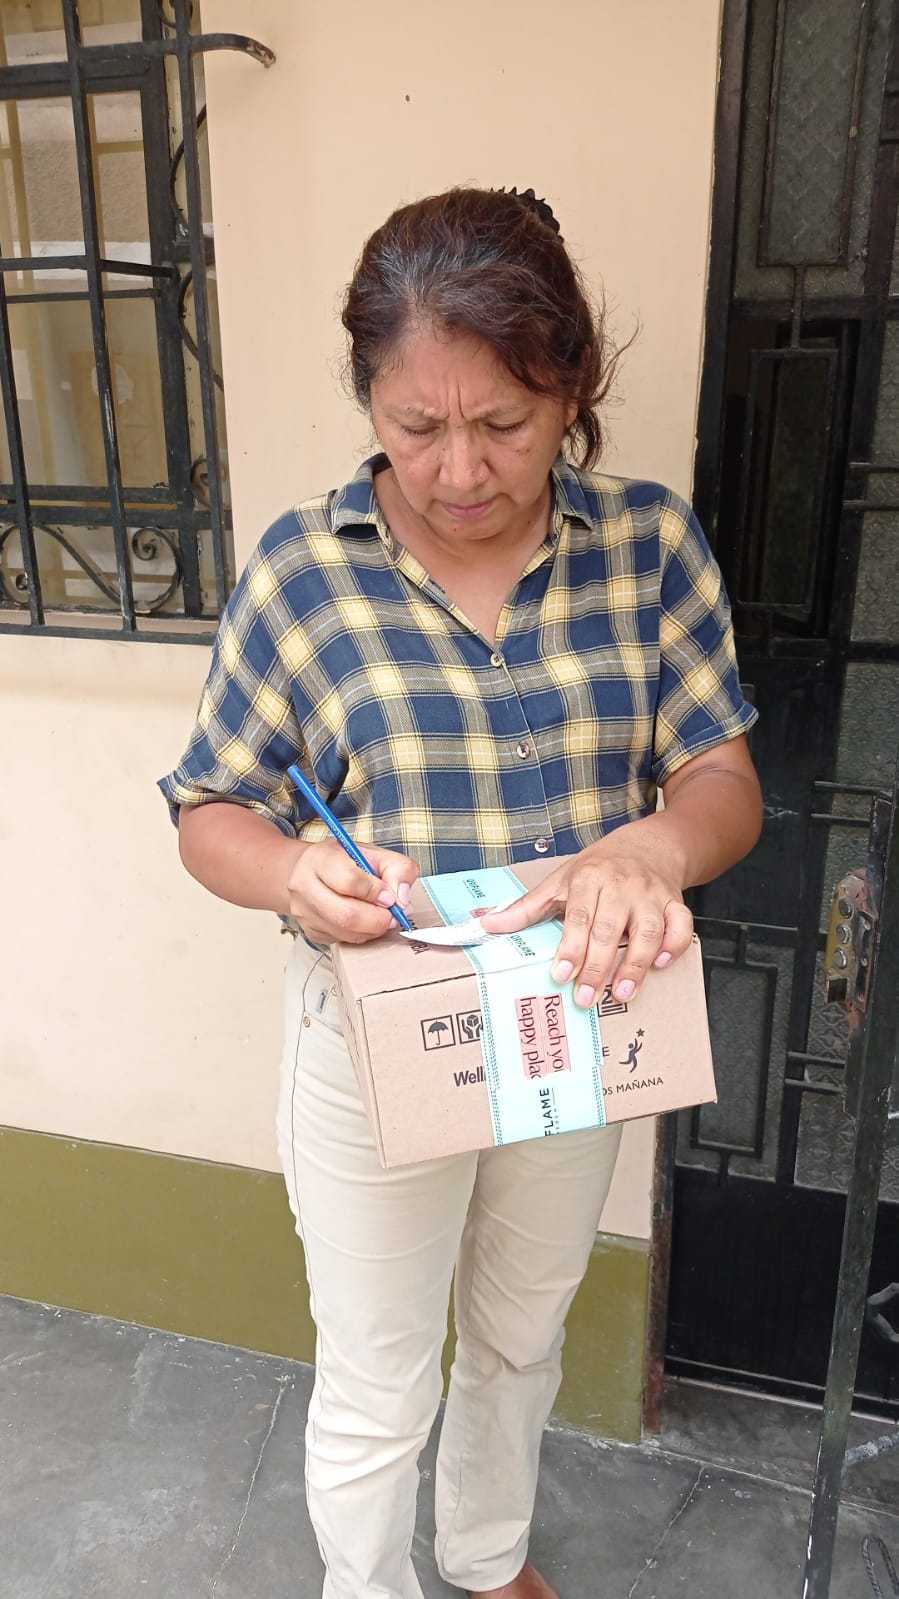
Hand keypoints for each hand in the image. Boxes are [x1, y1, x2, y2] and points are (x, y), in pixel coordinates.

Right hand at [285, 840, 418, 944]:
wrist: (309, 871)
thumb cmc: (344, 861)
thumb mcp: (374, 853)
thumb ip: (398, 869)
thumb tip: (403, 901)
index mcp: (320, 859)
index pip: (349, 881)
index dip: (376, 892)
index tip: (390, 896)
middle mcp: (304, 886)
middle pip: (346, 915)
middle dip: (378, 919)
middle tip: (393, 915)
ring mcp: (304, 912)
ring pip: (346, 932)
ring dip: (373, 930)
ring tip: (382, 917)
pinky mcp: (311, 932)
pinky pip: (343, 941)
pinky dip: (362, 935)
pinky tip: (365, 922)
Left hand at [479, 835, 692, 1006]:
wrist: (648, 845)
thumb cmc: (598, 868)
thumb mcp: (559, 881)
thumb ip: (525, 907)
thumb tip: (485, 925)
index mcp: (588, 879)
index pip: (578, 917)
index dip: (570, 948)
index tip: (560, 974)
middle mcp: (621, 886)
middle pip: (610, 929)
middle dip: (597, 966)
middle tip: (586, 997)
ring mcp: (651, 894)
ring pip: (647, 930)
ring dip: (636, 964)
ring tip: (623, 992)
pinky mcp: (675, 902)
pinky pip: (681, 926)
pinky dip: (674, 945)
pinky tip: (660, 964)